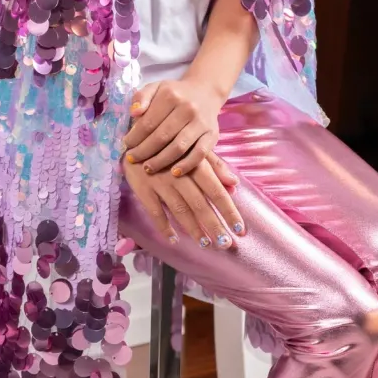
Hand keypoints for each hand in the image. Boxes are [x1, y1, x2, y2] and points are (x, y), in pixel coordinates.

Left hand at [122, 76, 225, 176]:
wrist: (205, 92)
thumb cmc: (175, 94)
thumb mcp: (156, 87)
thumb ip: (142, 97)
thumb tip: (133, 113)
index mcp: (171, 95)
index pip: (148, 122)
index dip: (135, 137)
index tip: (126, 146)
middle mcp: (187, 108)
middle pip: (161, 137)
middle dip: (144, 151)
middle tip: (132, 159)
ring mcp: (201, 123)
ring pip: (178, 147)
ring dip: (161, 161)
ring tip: (147, 168)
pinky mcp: (212, 135)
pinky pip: (199, 154)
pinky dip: (187, 165)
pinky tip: (174, 172)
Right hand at [122, 150, 244, 247]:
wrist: (137, 134)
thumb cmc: (171, 143)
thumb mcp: (194, 147)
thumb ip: (216, 166)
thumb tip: (235, 184)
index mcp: (195, 163)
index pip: (216, 191)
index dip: (229, 211)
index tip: (240, 229)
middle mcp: (178, 174)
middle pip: (200, 205)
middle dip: (214, 226)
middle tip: (226, 244)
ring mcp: (159, 182)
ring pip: (179, 210)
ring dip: (193, 229)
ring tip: (205, 244)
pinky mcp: (142, 188)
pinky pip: (154, 212)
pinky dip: (164, 227)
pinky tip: (173, 240)